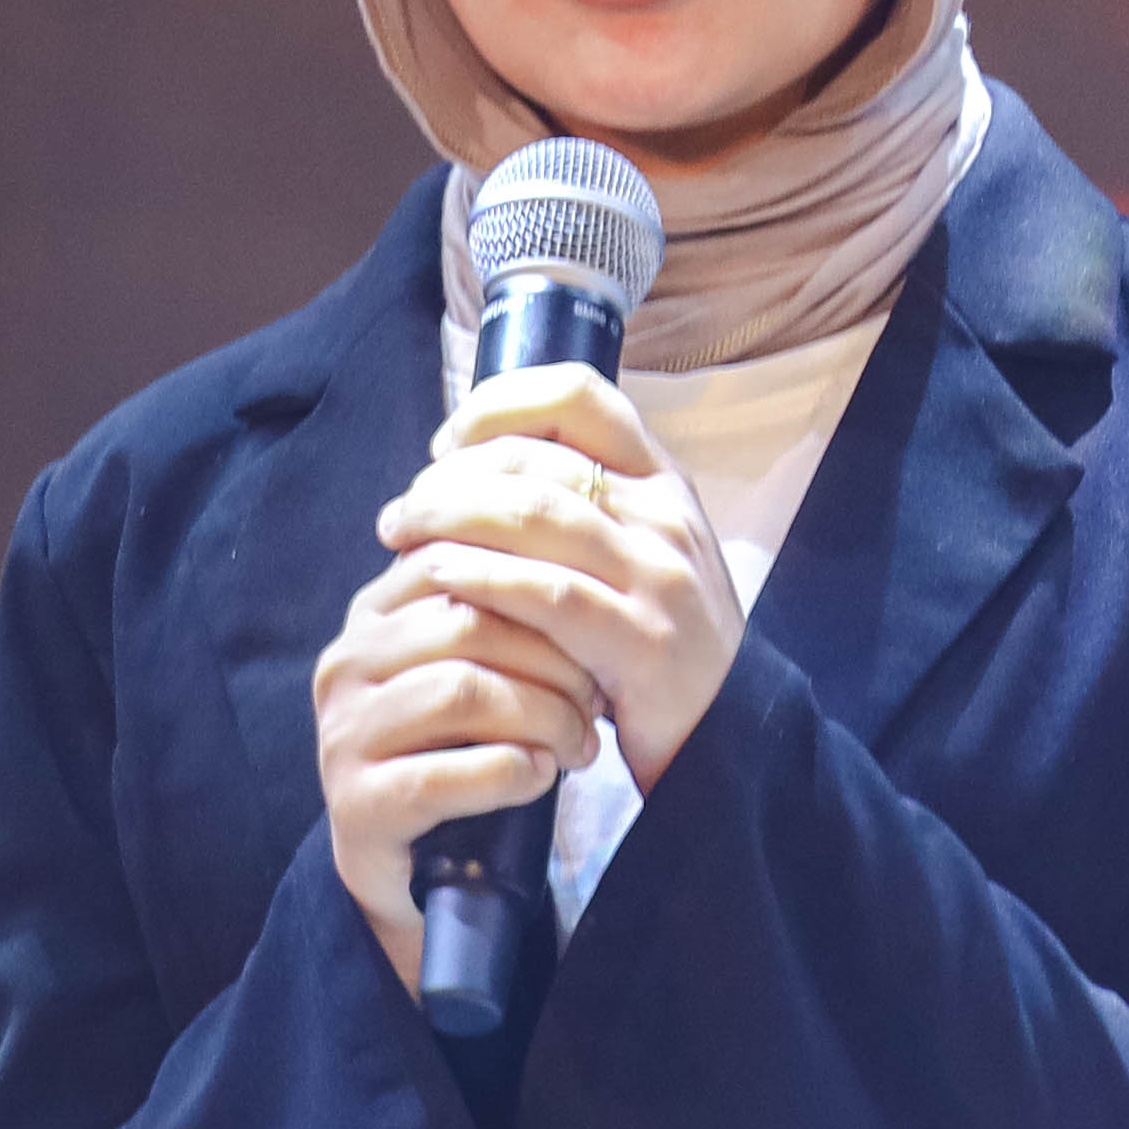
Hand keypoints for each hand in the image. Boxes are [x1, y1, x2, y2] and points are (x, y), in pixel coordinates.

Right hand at [312, 557, 598, 990]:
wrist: (415, 863)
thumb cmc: (462, 748)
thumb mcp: (476, 665)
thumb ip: (500, 608)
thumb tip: (580, 558)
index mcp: (374, 613)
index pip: (458, 561)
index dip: (538, 590)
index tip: (592, 628)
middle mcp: (346, 663)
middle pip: (467, 623)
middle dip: (552, 660)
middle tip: (598, 701)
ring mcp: (343, 734)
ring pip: (460, 691)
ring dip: (542, 716)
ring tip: (579, 744)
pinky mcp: (356, 804)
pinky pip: (443, 775)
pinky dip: (509, 772)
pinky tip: (541, 775)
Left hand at [375, 364, 750, 791]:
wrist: (729, 733)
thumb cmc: (652, 640)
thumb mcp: (630, 554)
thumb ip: (574, 508)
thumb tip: (466, 470)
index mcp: (660, 480)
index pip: (579, 395)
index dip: (499, 404)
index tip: (447, 443)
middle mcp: (664, 515)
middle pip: (536, 459)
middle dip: (450, 477)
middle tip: (403, 510)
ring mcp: (658, 576)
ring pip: (533, 516)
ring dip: (449, 518)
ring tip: (399, 537)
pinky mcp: (642, 640)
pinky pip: (545, 594)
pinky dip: (480, 577)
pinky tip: (437, 579)